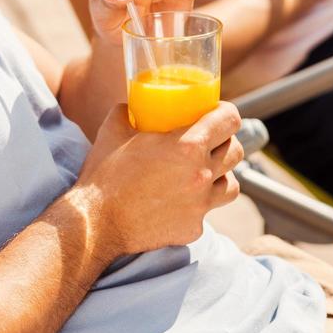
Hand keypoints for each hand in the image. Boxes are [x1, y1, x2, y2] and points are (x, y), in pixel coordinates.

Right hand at [76, 101, 243, 254]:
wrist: (95, 223)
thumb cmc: (104, 174)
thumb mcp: (113, 130)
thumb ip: (126, 111)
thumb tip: (130, 104)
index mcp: (188, 146)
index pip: (230, 120)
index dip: (226, 112)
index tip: (217, 112)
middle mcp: (202, 175)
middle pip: (236, 151)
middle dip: (226, 142)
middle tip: (210, 141)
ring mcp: (200, 205)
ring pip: (232, 185)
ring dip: (222, 175)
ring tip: (205, 172)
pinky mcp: (193, 229)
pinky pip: (207, 212)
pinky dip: (199, 204)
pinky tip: (181, 200)